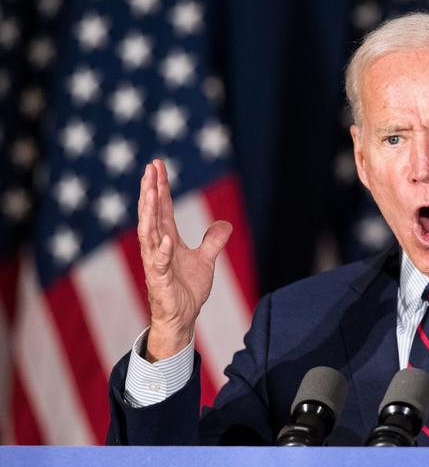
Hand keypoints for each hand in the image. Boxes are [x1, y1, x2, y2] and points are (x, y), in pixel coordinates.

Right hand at [138, 159, 231, 361]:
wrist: (183, 318)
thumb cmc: (187, 289)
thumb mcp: (205, 261)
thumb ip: (213, 241)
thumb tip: (225, 224)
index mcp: (167, 239)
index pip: (162, 208)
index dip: (160, 186)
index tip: (157, 165)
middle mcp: (158, 247)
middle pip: (152, 214)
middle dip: (150, 190)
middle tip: (150, 167)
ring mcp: (156, 263)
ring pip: (149, 233)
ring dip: (149, 212)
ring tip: (150, 191)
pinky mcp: (160, 281)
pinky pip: (160, 264)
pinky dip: (163, 251)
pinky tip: (167, 238)